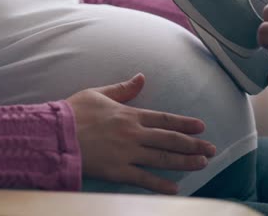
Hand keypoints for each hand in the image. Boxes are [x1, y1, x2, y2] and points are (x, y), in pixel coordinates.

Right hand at [67, 73, 215, 194]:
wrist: (56, 134)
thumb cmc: (74, 112)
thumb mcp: (99, 93)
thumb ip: (123, 89)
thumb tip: (142, 77)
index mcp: (130, 114)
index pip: (165, 119)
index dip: (185, 124)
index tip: (201, 127)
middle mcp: (134, 133)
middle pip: (170, 140)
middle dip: (193, 145)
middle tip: (211, 150)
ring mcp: (127, 153)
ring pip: (163, 158)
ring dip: (185, 162)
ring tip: (202, 164)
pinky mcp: (117, 171)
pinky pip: (143, 179)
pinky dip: (160, 185)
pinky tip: (175, 189)